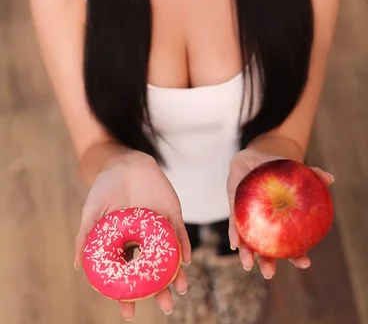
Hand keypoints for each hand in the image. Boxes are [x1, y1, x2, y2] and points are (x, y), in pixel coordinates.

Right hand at [75, 151, 190, 320]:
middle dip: (160, 290)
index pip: (128, 273)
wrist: (122, 161)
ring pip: (170, 255)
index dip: (128, 293)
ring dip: (177, 273)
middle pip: (153, 269)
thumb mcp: (91, 213)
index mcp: (124, 243)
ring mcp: (159, 227)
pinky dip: (184, 246)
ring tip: (180, 290)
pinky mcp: (172, 213)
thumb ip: (86, 237)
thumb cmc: (105, 188)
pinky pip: (180, 232)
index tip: (129, 312)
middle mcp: (143, 239)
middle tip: (166, 307)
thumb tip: (79, 267)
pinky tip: (186, 260)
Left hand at [226, 148, 333, 278]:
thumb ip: (312, 175)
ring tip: (248, 265)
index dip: (298, 255)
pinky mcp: (234, 209)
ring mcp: (250, 220)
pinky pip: (234, 224)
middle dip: (268, 264)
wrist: (253, 157)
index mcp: (283, 222)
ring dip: (248, 254)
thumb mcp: (295, 172)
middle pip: (268, 250)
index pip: (292, 244)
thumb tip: (330, 178)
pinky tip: (235, 243)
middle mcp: (266, 226)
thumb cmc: (278, 169)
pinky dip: (234, 233)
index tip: (305, 263)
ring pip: (248, 241)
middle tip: (270, 274)